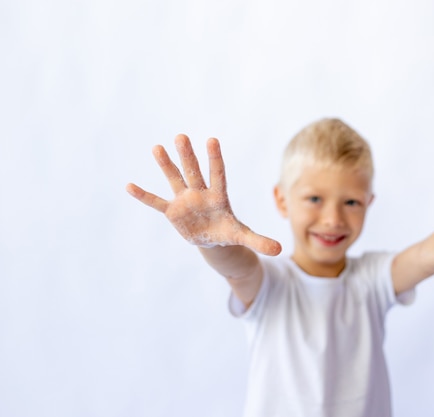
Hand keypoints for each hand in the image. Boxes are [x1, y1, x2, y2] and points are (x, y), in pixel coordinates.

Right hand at [126, 134, 281, 255]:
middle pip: (193, 172)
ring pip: (175, 180)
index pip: (217, 174)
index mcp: (218, 196)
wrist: (212, 239)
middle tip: (181, 137)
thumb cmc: (227, 231)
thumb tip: (280, 249)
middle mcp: (200, 193)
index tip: (212, 140)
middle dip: (187, 156)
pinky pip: (156, 203)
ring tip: (157, 147)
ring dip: (166, 166)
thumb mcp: (243, 236)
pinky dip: (144, 196)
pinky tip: (129, 186)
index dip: (215, 159)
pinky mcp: (172, 211)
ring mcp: (185, 200)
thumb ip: (259, 240)